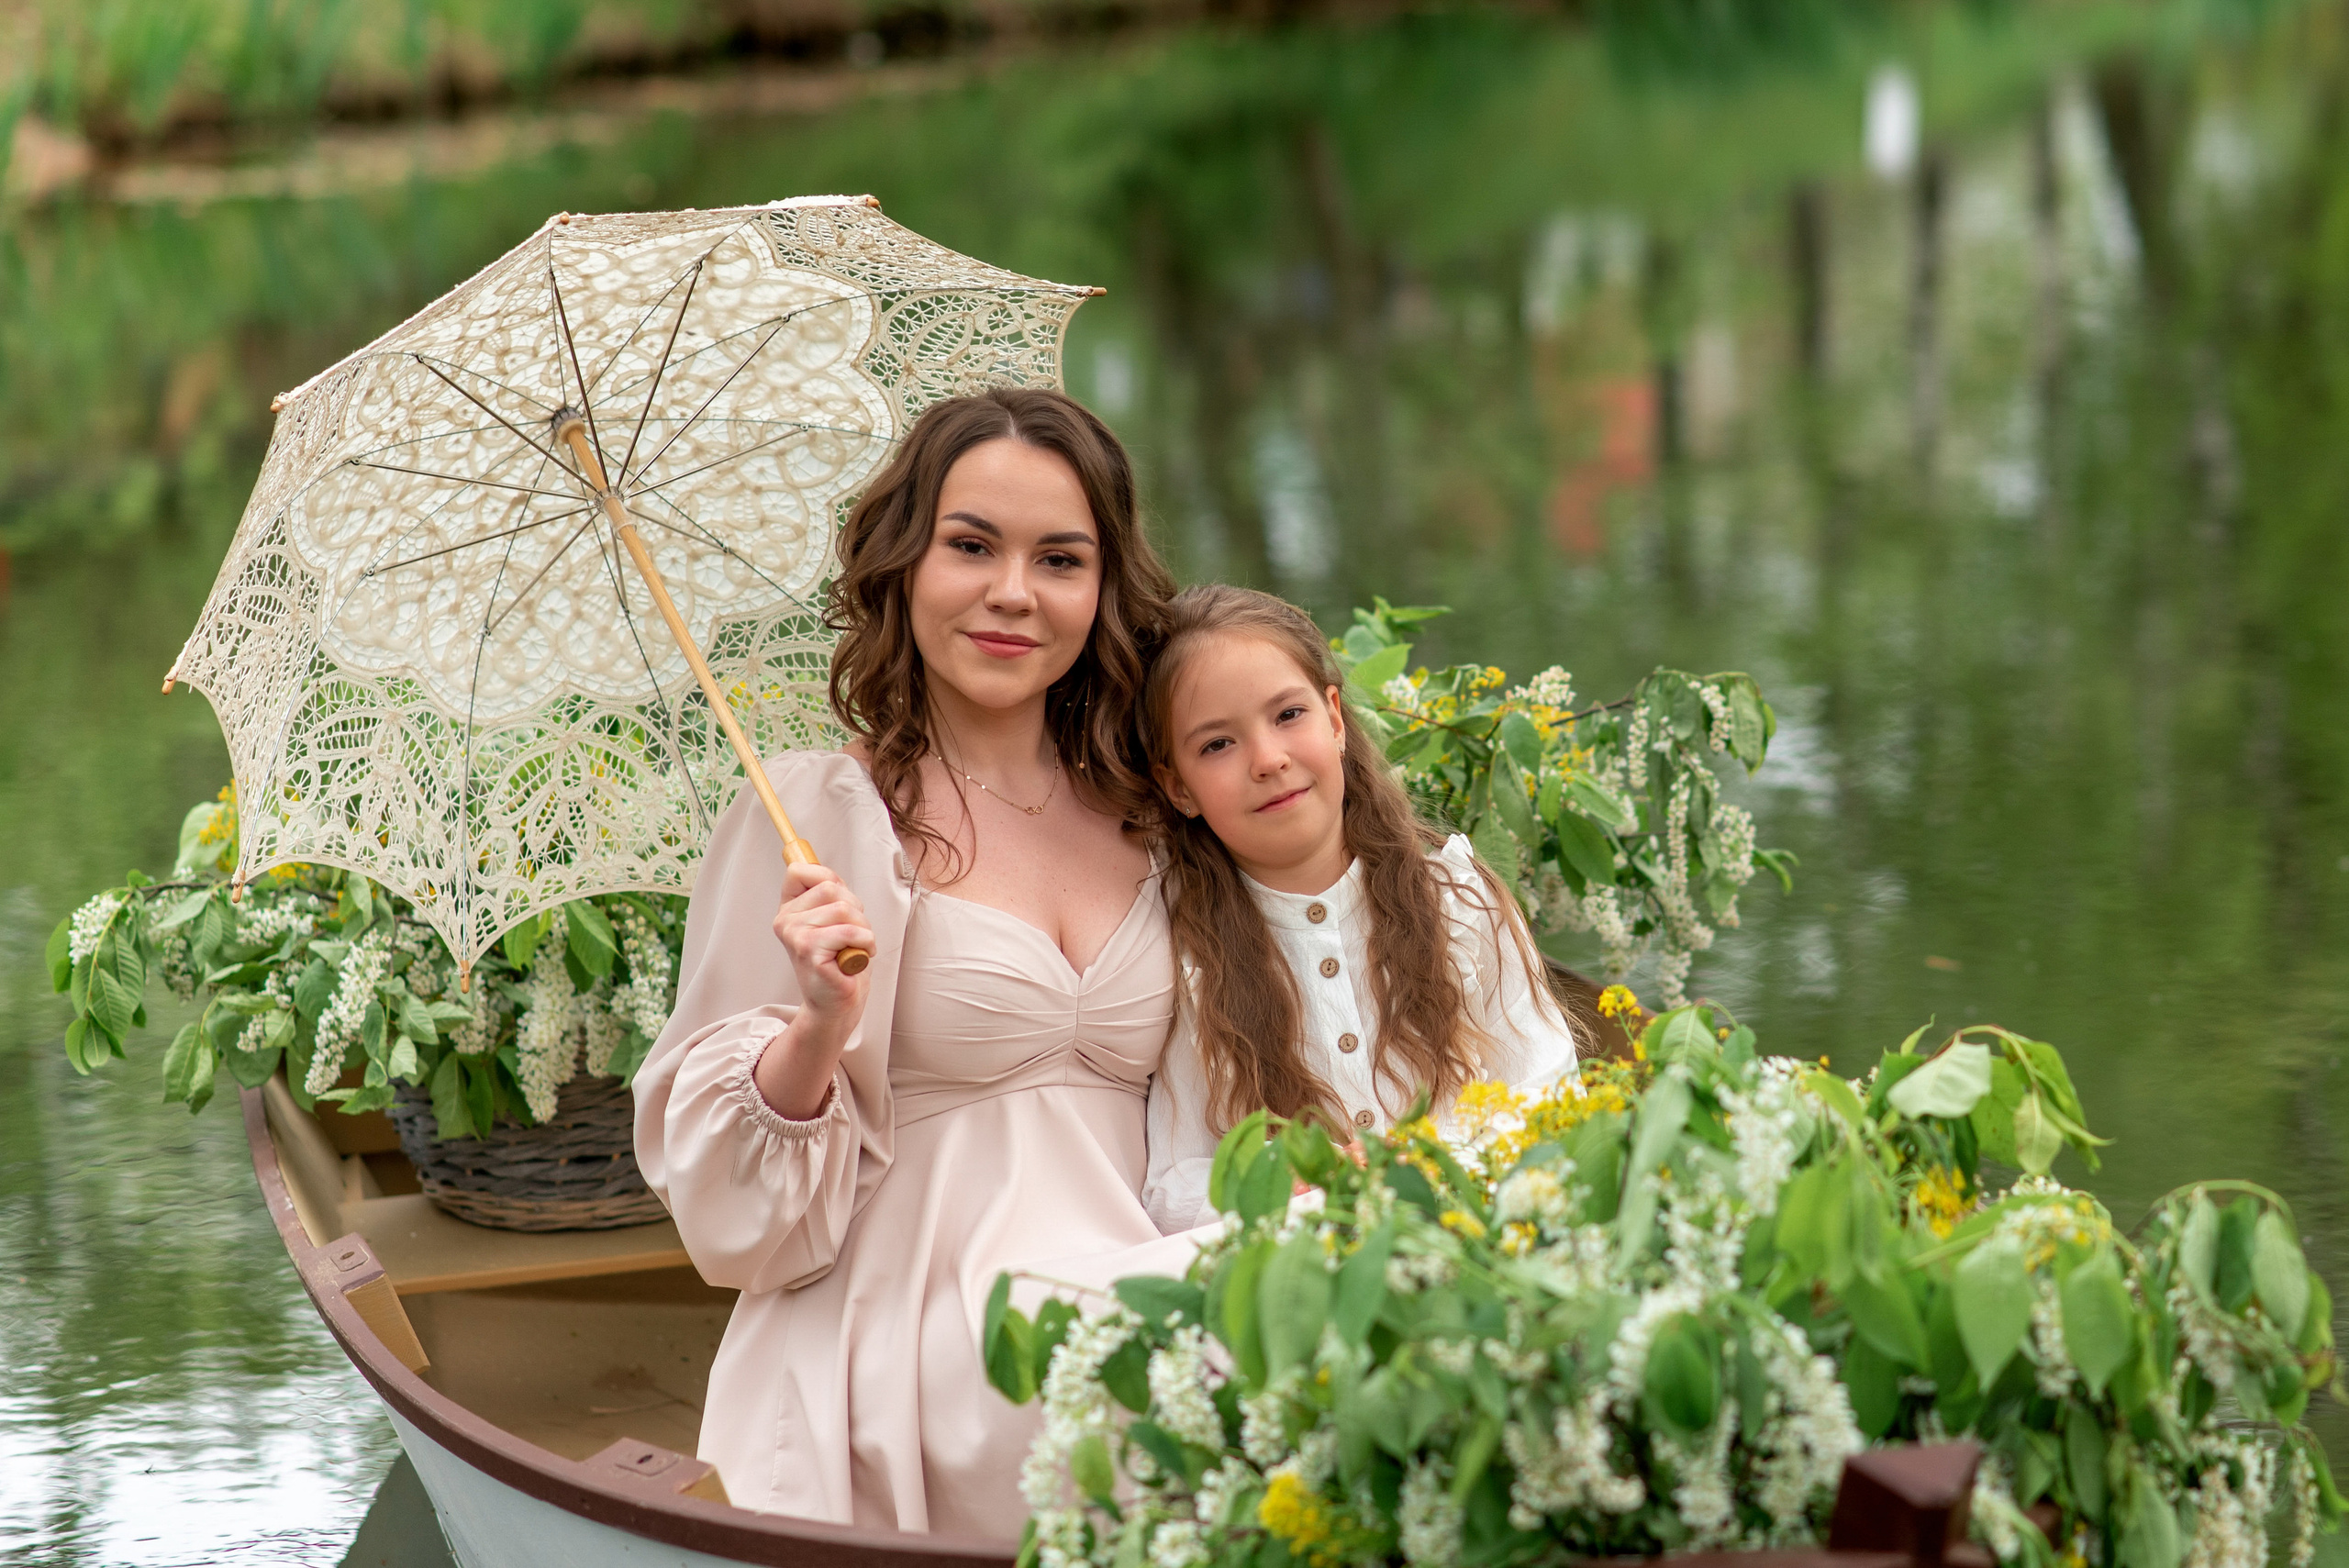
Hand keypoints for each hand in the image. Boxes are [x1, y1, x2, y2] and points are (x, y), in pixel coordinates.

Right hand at [770, 860, 873, 1028]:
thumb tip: (821, 868)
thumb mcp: (834, 920)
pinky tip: (853, 958)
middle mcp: (786, 920)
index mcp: (789, 909)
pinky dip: (864, 944)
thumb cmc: (839, 962)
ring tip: (853, 949)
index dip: (828, 881)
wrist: (836, 1004)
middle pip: (832, 888)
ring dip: (862, 931)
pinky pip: (850, 932)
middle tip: (851, 937)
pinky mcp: (808, 950)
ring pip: (845, 909)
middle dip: (855, 911)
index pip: (800, 870)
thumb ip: (828, 894)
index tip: (837, 906)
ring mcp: (794, 934)